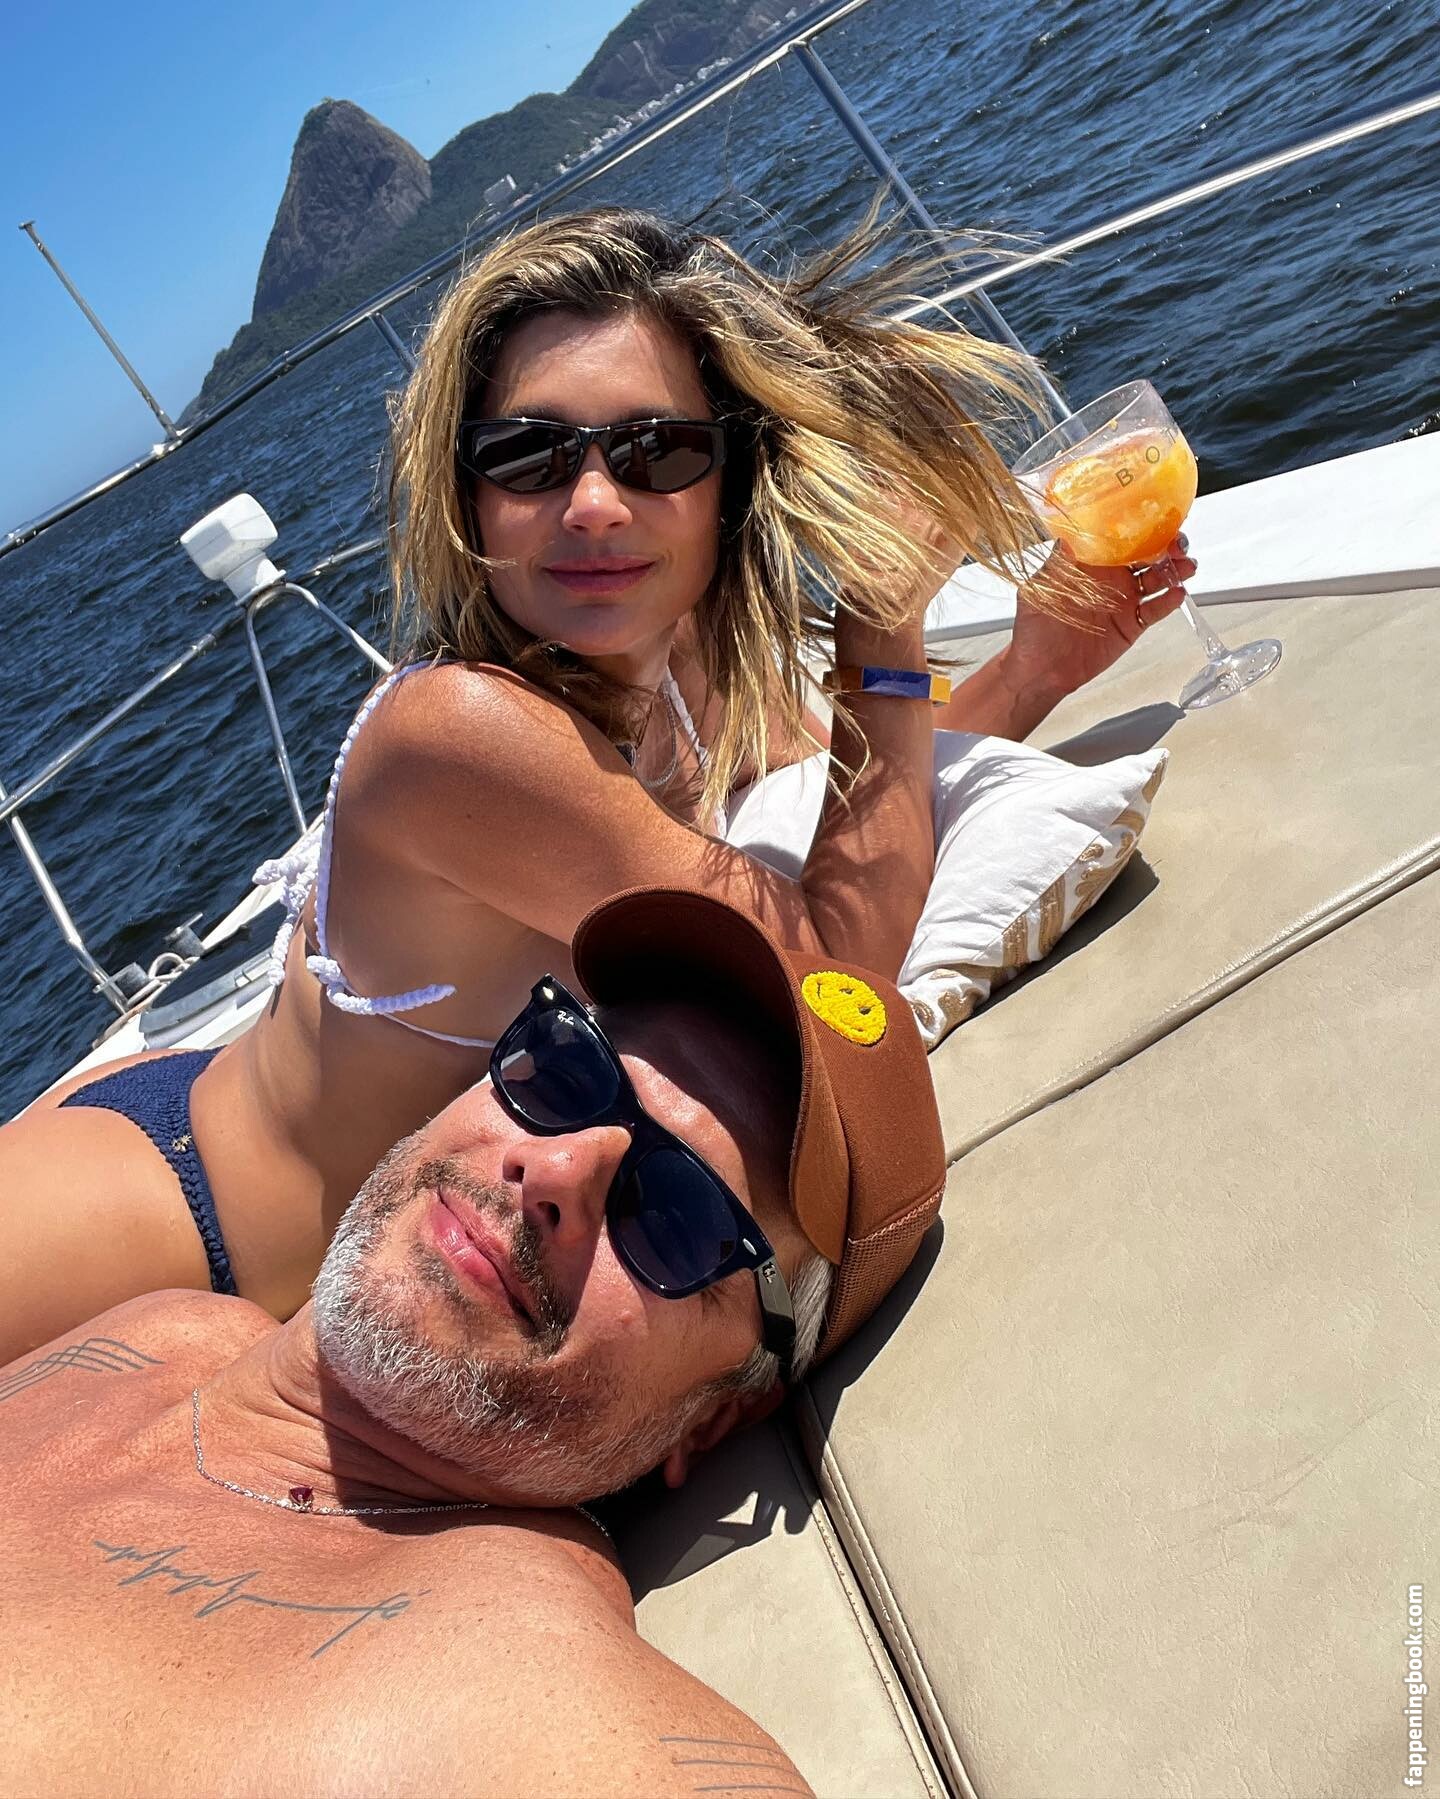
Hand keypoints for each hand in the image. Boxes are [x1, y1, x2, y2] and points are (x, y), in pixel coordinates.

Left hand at [1005, 532, 1195, 704]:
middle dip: (1167, 545)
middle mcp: (1111, 577)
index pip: (1121, 537)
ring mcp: (1124, 600)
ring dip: (1175, 569)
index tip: (1156, 518)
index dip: (1140, 526)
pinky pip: (1155, 609)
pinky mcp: (1132, 624)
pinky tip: (1176, 594)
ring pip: (1157, 578)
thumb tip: (1071, 533)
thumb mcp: (1040, 588)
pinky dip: (1169, 601)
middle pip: (1147, 554)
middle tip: (1178, 543)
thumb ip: (1059, 562)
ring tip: (1186, 566)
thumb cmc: (1034, 627)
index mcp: (1091, 563)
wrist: (1042, 670)